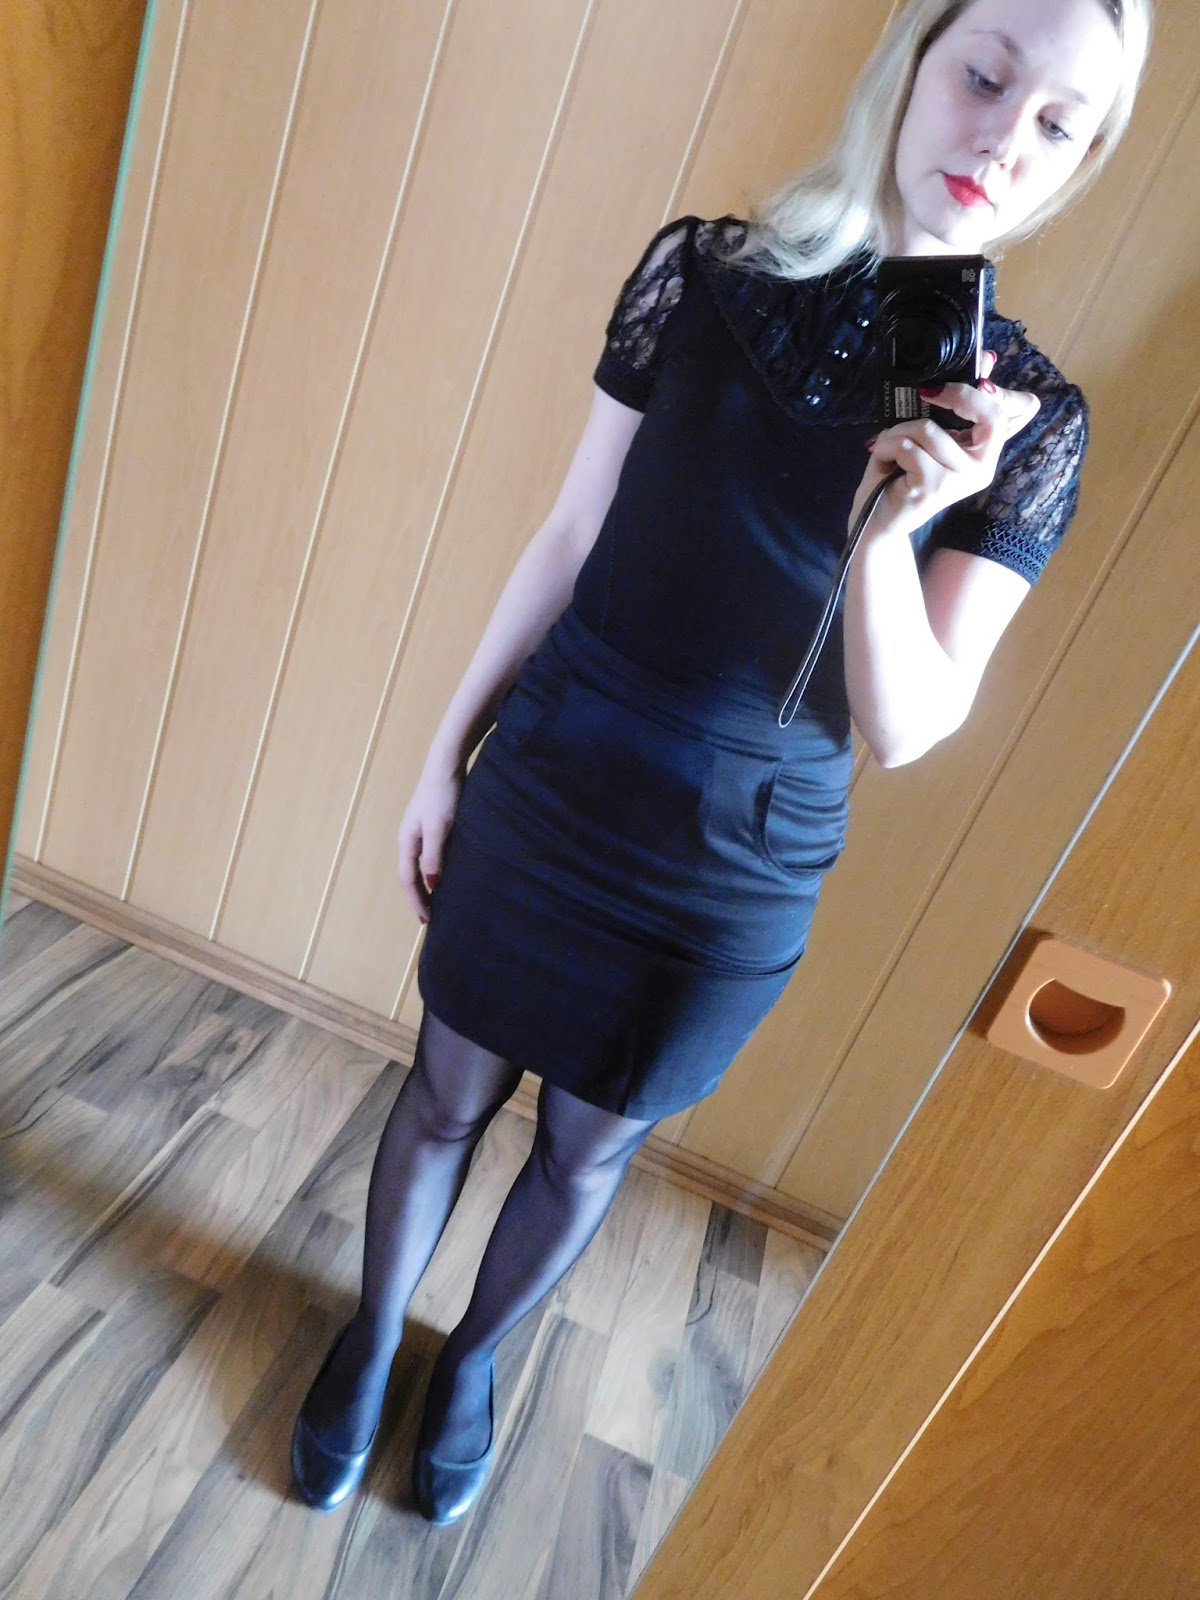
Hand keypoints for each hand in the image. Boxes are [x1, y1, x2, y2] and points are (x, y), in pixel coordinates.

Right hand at [396, 763, 462, 924]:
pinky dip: (432, 871)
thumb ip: (434, 856)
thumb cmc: (443, 796)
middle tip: (429, 918)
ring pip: (418, 866)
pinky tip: (442, 874)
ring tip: (435, 902)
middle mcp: (408, 839)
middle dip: (417, 897)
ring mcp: (418, 831)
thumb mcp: (439, 828)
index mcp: (407, 842)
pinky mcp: (430, 825)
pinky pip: (427, 856)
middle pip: (410, 875)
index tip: (427, 920)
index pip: (408, 880)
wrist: (445, 765)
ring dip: (424, 886)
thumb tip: (432, 884)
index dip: (416, 901)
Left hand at [849, 349, 1040, 538]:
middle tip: (928, 392)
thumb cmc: (903, 473)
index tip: (979, 378)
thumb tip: (988, 357)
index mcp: (986, 450)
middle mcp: (983, 467)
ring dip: (898, 431)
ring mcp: (961, 479)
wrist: (880, 521)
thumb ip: (957, 404)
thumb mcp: (932, 433)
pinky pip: (908, 447)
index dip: (1001, 389)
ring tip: (888, 444)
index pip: (1019, 410)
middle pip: (991, 414)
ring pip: (930, 429)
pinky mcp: (935, 487)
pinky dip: (886, 445)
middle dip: (957, 395)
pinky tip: (880, 457)